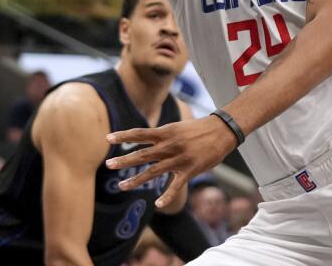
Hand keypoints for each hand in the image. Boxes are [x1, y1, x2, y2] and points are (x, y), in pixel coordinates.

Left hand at [105, 115, 235, 208]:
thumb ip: (162, 135)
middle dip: (125, 160)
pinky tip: (157, 204)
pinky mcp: (190, 170)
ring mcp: (179, 159)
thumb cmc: (199, 129)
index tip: (108, 137)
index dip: (124, 135)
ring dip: (136, 180)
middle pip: (143, 154)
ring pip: (153, 171)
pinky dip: (167, 196)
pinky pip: (175, 186)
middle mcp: (170, 145)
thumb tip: (146, 138)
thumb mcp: (178, 127)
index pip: (140, 133)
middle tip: (109, 165)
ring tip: (121, 186)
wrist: (223, 131)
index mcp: (167, 132)